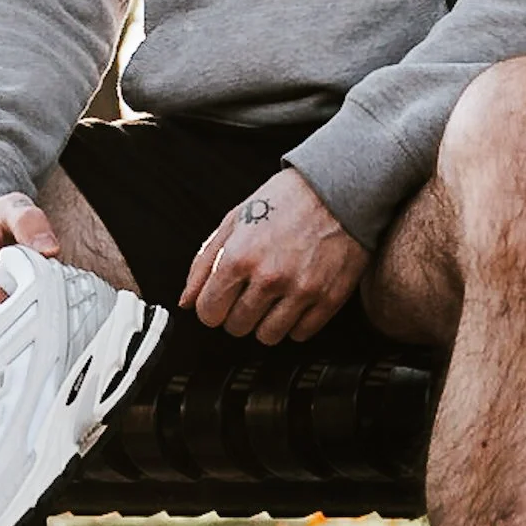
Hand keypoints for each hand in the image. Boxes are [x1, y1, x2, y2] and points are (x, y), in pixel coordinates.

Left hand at [181, 167, 365, 344]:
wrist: (338, 189)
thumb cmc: (283, 201)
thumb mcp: (234, 220)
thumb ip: (204, 262)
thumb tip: (186, 301)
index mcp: (240, 257)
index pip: (209, 313)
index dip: (211, 307)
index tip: (221, 298)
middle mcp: (269, 278)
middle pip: (237, 327)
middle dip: (237, 313)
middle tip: (249, 293)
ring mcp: (301, 291)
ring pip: (267, 337)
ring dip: (264, 322)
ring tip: (272, 298)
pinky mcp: (329, 299)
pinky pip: (300, 334)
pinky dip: (294, 323)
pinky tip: (295, 300)